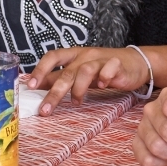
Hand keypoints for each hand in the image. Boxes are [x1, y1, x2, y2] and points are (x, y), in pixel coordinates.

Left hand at [27, 47, 149, 114]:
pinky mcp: (117, 65)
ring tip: (77, 102)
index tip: (31, 86)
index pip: (53, 56)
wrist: (136, 62)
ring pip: (85, 71)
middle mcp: (86, 55)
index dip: (41, 69)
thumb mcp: (79, 71)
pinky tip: (102, 87)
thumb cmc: (104, 68)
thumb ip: (59, 77)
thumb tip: (35, 85)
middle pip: (67, 72)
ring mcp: (102, 59)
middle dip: (55, 93)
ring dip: (78, 90)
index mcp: (74, 55)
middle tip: (45, 110)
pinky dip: (103, 79)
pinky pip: (108, 69)